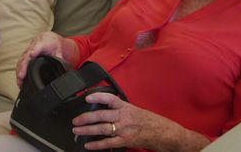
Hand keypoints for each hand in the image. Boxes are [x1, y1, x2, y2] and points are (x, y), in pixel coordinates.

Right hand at [15, 31, 76, 86]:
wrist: (48, 38)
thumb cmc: (53, 43)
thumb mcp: (59, 50)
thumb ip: (59, 58)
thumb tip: (63, 68)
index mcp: (43, 43)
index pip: (37, 46)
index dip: (34, 50)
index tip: (32, 55)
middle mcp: (33, 46)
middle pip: (26, 56)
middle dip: (23, 66)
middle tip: (21, 76)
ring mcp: (28, 51)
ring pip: (21, 60)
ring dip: (19, 71)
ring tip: (19, 82)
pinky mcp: (25, 55)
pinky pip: (20, 63)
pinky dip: (19, 71)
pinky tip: (19, 79)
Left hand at [72, 92, 209, 150]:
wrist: (165, 133)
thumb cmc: (151, 122)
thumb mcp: (136, 110)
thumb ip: (121, 109)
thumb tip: (107, 109)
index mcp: (127, 107)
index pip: (110, 98)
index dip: (97, 96)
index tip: (87, 97)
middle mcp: (124, 117)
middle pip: (101, 115)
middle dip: (86, 117)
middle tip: (76, 120)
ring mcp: (124, 129)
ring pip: (102, 128)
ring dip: (87, 130)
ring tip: (77, 131)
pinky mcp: (126, 140)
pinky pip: (109, 143)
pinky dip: (97, 144)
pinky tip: (88, 145)